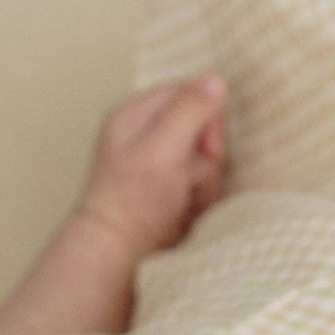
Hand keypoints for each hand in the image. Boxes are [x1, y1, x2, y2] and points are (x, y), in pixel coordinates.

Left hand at [76, 73, 227, 260]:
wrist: (119, 256)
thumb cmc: (134, 203)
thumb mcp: (163, 148)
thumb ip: (189, 111)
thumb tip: (215, 79)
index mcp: (136, 114)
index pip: (189, 93)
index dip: (207, 118)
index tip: (205, 146)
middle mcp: (147, 135)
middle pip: (202, 128)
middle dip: (204, 157)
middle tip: (186, 179)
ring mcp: (160, 165)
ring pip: (205, 160)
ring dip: (202, 183)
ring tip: (181, 200)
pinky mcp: (169, 190)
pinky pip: (200, 185)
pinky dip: (198, 200)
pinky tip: (183, 212)